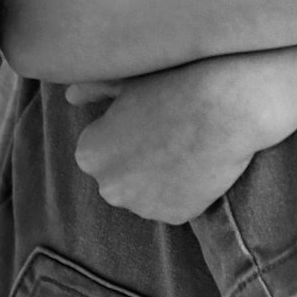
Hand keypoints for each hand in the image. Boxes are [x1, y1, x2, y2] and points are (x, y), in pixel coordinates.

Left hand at [66, 57, 284, 223]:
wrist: (225, 106)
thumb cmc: (174, 85)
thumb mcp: (126, 80)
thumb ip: (92, 90)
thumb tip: (70, 96)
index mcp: (89, 154)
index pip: (104, 150)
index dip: (129, 132)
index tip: (152, 118)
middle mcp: (108, 187)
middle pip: (124, 175)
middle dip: (141, 161)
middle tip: (171, 133)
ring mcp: (142, 206)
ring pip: (149, 193)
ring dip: (163, 178)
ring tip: (189, 147)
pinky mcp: (175, 216)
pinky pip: (177, 204)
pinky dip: (187, 190)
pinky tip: (201, 166)